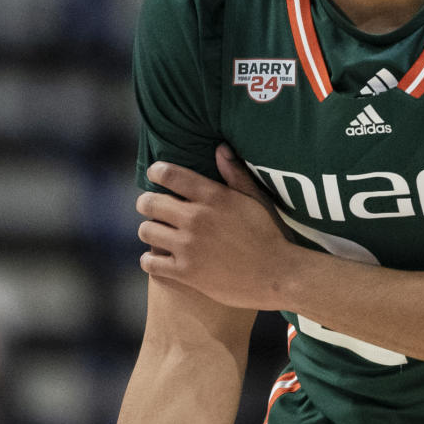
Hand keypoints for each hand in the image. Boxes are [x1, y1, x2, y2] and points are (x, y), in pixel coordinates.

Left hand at [136, 143, 296, 308]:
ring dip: (149, 230)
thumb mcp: (256, 200)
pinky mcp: (185, 273)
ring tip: (157, 233)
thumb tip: (220, 148)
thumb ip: (235, 174)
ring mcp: (188, 246)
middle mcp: (196, 218)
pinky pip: (150, 262)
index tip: (155, 174)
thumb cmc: (269, 235)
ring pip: (146, 231)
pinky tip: (158, 260)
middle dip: (146, 203)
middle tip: (150, 207)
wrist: (277, 276)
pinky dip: (149, 261)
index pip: (170, 174)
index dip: (157, 172)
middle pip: (150, 202)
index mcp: (213, 197)